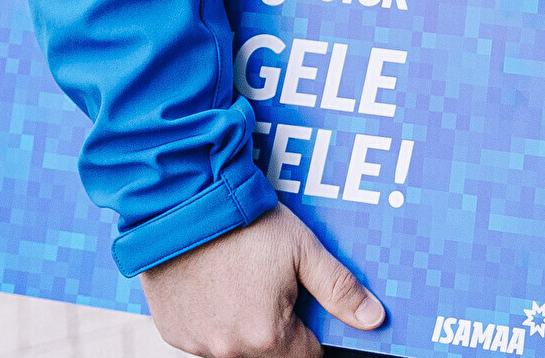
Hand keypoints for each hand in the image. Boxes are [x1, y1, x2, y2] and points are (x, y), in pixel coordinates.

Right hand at [139, 204, 384, 357]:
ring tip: (235, 276)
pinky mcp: (172, 332)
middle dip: (273, 325)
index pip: (306, 355)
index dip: (308, 327)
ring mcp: (197, 343)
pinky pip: (201, 336)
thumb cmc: (242, 222)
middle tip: (265, 281)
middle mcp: (230, 349)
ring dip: (239, 323)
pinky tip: (209, 282)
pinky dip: (209, 317)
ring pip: (233, 345)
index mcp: (267, 336)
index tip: (298, 297)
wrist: (181, 202)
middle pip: (268, 352)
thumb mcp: (303, 249)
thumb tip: (372, 318)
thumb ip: (339, 289)